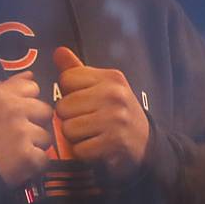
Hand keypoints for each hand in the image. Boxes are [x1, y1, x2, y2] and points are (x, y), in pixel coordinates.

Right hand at [0, 72, 54, 186]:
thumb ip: (9, 87)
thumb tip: (30, 75)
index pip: (32, 87)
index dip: (27, 102)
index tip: (17, 115)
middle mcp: (13, 109)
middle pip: (45, 111)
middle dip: (35, 124)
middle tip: (18, 137)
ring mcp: (21, 132)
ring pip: (46, 136)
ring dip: (35, 146)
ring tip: (15, 153)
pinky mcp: (28, 156)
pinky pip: (43, 159)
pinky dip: (33, 166)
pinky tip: (18, 166)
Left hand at [52, 47, 149, 182]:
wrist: (146, 142)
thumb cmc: (117, 112)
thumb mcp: (103, 86)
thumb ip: (78, 71)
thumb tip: (58, 51)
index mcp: (110, 77)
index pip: (66, 79)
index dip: (69, 93)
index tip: (83, 100)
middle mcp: (114, 95)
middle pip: (63, 107)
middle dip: (70, 118)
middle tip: (87, 120)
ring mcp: (115, 119)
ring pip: (68, 129)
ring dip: (75, 137)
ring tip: (92, 133)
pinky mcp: (114, 143)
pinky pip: (79, 149)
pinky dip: (84, 152)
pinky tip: (97, 146)